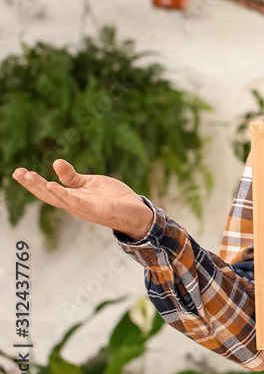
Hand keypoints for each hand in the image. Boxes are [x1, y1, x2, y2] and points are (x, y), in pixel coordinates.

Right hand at [11, 159, 153, 239]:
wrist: (136, 211)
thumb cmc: (113, 198)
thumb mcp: (90, 183)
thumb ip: (72, 176)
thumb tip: (55, 163)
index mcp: (72, 198)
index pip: (47, 191)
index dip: (32, 182)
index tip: (17, 171)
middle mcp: (74, 205)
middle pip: (48, 195)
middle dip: (31, 184)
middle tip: (17, 173)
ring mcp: (83, 209)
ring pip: (58, 199)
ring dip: (43, 188)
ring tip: (29, 176)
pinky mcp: (96, 210)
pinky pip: (76, 202)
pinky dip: (64, 194)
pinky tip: (52, 185)